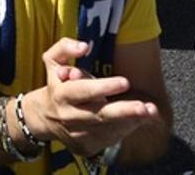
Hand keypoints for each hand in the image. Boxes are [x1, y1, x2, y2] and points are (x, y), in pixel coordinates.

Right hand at [26, 37, 162, 157]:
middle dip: (124, 111)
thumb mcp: (52, 61)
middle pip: (99, 114)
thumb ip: (65, 47)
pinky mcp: (85, 147)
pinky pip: (109, 139)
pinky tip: (138, 119)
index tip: (125, 82)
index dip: (103, 87)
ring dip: (131, 121)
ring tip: (151, 111)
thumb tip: (84, 46)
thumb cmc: (56, 84)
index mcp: (61, 94)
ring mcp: (77, 135)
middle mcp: (69, 117)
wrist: (44, 118)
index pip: (83, 91)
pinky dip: (125, 129)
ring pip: (108, 129)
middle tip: (145, 107)